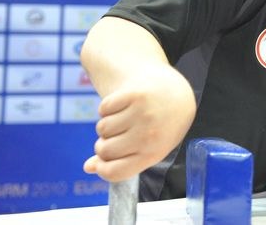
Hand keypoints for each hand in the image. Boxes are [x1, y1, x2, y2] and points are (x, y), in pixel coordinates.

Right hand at [83, 64, 195, 181]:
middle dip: (104, 144)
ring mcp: (142, 113)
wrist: (177, 94)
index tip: (100, 162)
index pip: (115, 172)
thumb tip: (88, 167)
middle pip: (104, 150)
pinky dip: (108, 108)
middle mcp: (149, 135)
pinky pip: (103, 108)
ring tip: (124, 119)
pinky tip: (125, 105)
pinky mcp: (133, 94)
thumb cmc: (161, 127)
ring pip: (102, 129)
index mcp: (153, 153)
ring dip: (107, 125)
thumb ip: (121, 161)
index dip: (102, 170)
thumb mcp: (149, 148)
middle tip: (119, 135)